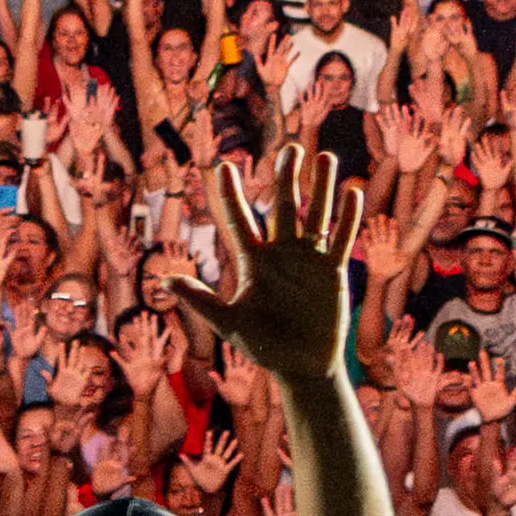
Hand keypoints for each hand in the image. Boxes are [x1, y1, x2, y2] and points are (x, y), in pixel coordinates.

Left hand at [162, 142, 367, 387]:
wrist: (301, 366)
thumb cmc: (262, 346)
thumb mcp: (227, 322)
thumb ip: (199, 299)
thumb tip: (163, 279)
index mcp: (253, 261)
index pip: (239, 220)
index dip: (230, 194)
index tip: (224, 165)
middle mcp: (281, 253)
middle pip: (283, 206)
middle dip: (286, 178)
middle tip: (288, 149)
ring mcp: (308, 260)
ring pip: (315, 215)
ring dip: (320, 187)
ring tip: (324, 156)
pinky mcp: (332, 272)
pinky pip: (341, 239)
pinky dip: (346, 218)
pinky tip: (352, 193)